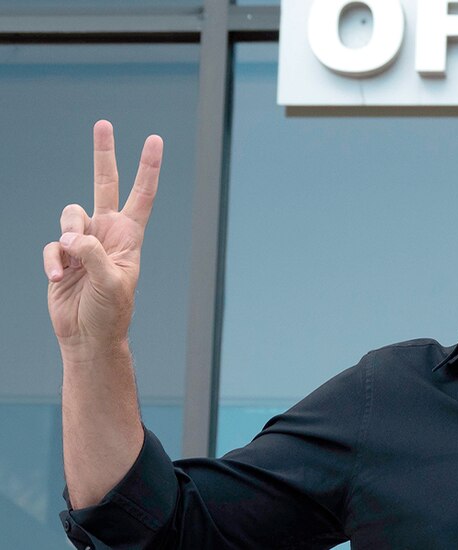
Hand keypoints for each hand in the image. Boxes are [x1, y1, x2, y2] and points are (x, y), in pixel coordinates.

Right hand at [43, 120, 162, 351]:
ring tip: (72, 264)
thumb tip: (73, 236)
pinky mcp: (62, 254)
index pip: (142, 195)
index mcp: (129, 236)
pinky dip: (53, 261)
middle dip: (103, 154)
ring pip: (69, 215)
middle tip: (103, 123)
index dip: (148, 168)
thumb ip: (93, 254)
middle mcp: (107, 232)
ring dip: (69, 237)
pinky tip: (59, 278)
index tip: (154, 140)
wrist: (88, 336)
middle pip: (104, 184)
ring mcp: (83, 241)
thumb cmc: (110, 312)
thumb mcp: (112, 283)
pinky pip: (53, 245)